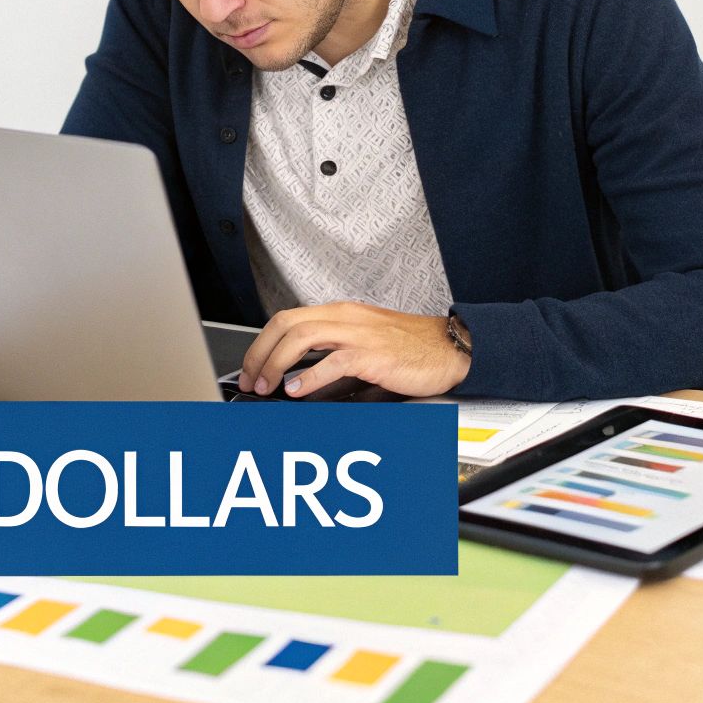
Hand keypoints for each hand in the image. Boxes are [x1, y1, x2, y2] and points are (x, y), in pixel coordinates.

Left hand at [240, 302, 469, 398]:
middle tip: (251, 378)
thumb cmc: (412, 347)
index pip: (287, 319)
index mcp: (341, 313)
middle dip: (260, 351)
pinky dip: (310, 377)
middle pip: (286, 324)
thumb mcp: (365, 340)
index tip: (251, 366)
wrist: (451, 347)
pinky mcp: (374, 355)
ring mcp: (359, 334)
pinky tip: (297, 390)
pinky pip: (334, 361)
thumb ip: (332, 350)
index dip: (262, 343)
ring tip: (267, 384)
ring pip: (302, 336)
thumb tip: (298, 373)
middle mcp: (346, 318)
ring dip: (276, 362)